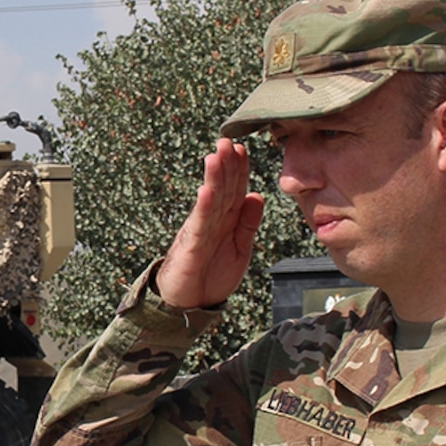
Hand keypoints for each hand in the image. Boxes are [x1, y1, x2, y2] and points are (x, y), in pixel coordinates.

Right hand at [156, 139, 265, 308]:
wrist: (188, 305)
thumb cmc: (211, 277)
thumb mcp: (241, 250)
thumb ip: (248, 224)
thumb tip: (257, 195)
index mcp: (226, 221)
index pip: (235, 190)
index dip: (239, 170)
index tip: (242, 148)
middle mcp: (212, 221)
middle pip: (222, 189)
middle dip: (226, 165)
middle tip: (227, 140)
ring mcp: (200, 232)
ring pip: (210, 201)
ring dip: (213, 178)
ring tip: (216, 156)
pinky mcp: (191, 247)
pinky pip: (199, 226)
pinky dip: (203, 208)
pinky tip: (206, 192)